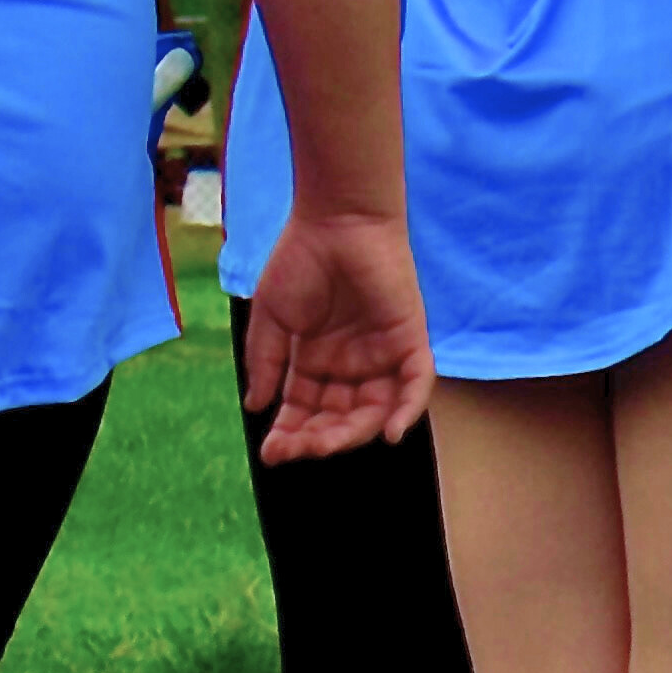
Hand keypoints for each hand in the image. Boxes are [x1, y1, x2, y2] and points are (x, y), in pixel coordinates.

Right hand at [238, 207, 433, 463]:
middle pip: (339, 418)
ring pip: (373, 411)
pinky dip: (407, 411)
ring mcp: (381, 355)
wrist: (336, 220)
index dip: (290, 434)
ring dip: (351, 433)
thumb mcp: (272, 318)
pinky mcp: (409, 339)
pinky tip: (389, 435)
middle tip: (293, 450)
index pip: (306, 411)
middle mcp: (350, 365)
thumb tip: (255, 407)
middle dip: (316, 439)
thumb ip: (266, 362)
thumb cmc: (300, 261)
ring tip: (323, 445)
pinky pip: (415, 384)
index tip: (269, 452)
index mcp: (316, 362)